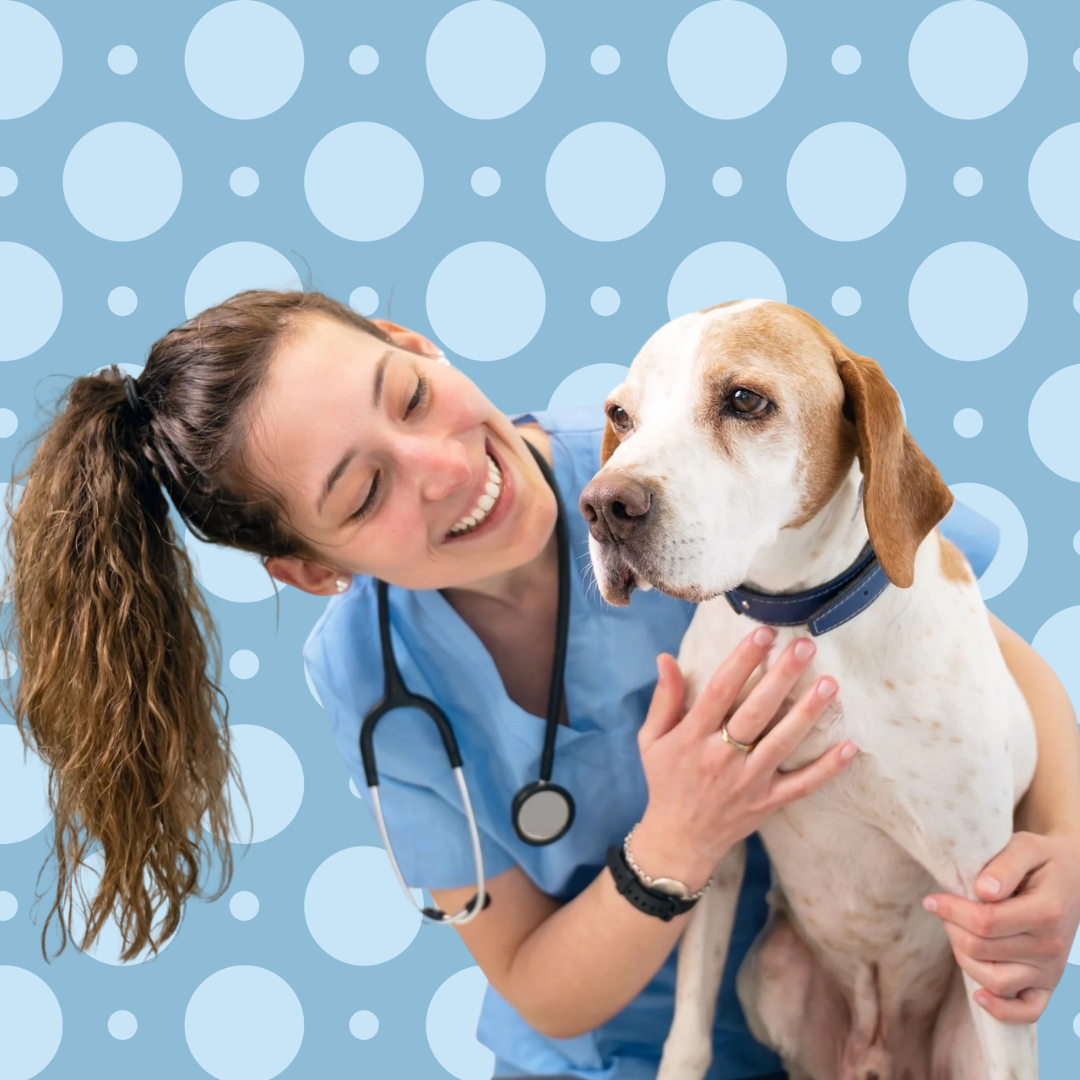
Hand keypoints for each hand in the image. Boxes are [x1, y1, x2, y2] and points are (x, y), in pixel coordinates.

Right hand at [631, 627, 857, 891]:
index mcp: (692, 737)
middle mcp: (721, 757)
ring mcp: (748, 781)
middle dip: (781, 676)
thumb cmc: (665, 781)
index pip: (720, 690)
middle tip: (804, 646)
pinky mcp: (767, 802)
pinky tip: (849, 746)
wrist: (678, 840)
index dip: (742, 659)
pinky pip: (802, 785)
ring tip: (829, 683)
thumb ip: (664, 699)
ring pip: (782, 742)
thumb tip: (666, 658)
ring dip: (807, 713)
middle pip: (756, 711)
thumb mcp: (652, 739)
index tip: (763, 633)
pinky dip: (827, 768)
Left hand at [922, 830, 1079, 1022]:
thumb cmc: (1042, 859)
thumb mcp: (1026, 847)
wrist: (1073, 875)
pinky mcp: (1048, 984)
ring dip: (964, 957)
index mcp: (1046, 912)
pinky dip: (1002, 1010)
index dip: (951, 911)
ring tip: (957, 932)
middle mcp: (1051, 946)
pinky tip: (979, 994)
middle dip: (953, 928)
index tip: (932, 900)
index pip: (985, 922)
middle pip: (982, 950)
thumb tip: (982, 891)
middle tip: (945, 909)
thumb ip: (1005, 865)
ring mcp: (1051, 970)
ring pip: (995, 981)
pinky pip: (1027, 1011)